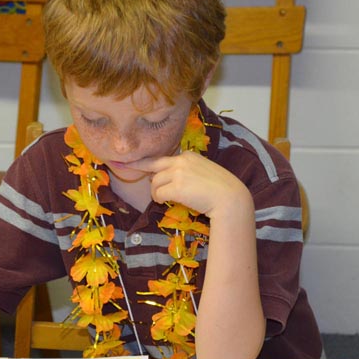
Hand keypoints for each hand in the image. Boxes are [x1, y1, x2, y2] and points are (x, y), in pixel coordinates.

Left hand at [131, 151, 250, 218]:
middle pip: (153, 167)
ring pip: (155, 182)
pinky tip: (164, 203)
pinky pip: (159, 193)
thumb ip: (187, 170)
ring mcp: (178, 173)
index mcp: (188, 155)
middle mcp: (181, 161)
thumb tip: (167, 179)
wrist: (230, 198)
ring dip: (156, 192)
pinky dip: (158, 199)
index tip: (128, 161)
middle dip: (140, 170)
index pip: (162, 158)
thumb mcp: (204, 172)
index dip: (146, 162)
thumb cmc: (221, 189)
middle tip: (128, 172)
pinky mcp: (177, 187)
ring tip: (164, 199)